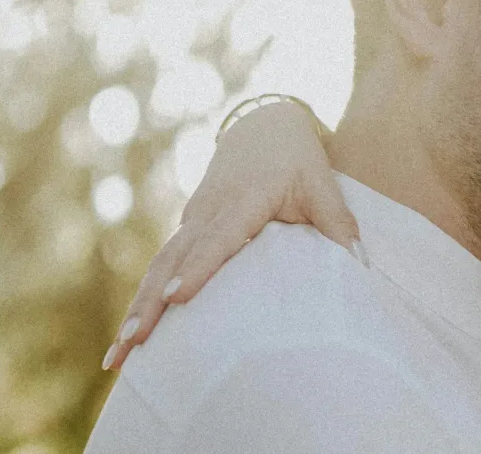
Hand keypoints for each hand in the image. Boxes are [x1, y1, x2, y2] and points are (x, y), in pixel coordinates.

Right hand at [102, 101, 360, 370]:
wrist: (262, 125)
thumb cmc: (297, 159)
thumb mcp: (322, 183)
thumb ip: (339, 223)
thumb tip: (361, 264)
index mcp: (244, 199)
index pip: (219, 238)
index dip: (199, 268)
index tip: (178, 298)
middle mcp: (209, 211)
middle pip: (174, 261)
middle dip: (150, 305)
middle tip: (131, 345)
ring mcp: (192, 219)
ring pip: (159, 267)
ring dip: (137, 310)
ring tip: (119, 355)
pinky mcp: (186, 228)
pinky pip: (160, 266)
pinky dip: (144, 299)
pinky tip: (133, 335)